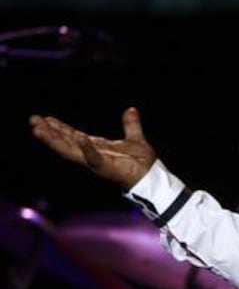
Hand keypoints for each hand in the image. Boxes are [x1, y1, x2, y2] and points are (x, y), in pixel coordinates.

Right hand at [29, 107, 156, 190]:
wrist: (154, 178)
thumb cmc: (143, 163)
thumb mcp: (135, 138)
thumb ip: (131, 125)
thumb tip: (131, 110)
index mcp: (97, 147)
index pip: (73, 136)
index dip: (59, 128)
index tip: (45, 118)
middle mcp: (93, 155)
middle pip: (66, 142)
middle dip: (49, 132)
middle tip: (33, 121)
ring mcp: (98, 162)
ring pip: (71, 151)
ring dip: (55, 140)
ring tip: (39, 129)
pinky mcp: (108, 168)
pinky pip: (94, 158)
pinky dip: (87, 148)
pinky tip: (79, 137)